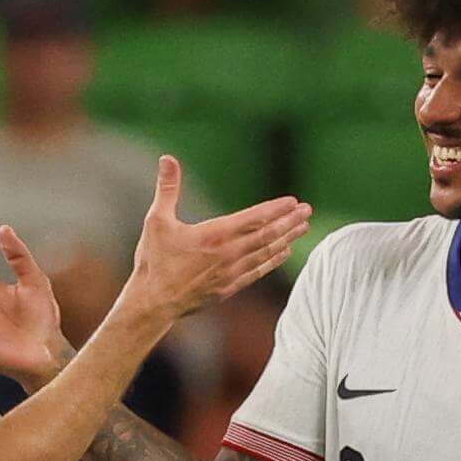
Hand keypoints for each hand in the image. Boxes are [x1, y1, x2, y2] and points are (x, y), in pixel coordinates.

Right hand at [110, 158, 309, 330]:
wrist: (153, 302)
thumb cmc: (153, 261)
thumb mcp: (157, 220)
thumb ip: (167, 189)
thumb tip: (167, 158)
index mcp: (214, 235)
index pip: (254, 219)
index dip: (275, 209)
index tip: (293, 201)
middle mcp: (228, 254)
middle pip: (267, 236)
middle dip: (289, 222)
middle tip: (307, 210)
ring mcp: (231, 273)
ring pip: (266, 253)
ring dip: (287, 238)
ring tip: (304, 227)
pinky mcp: (229, 288)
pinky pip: (258, 272)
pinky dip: (273, 260)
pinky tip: (285, 252)